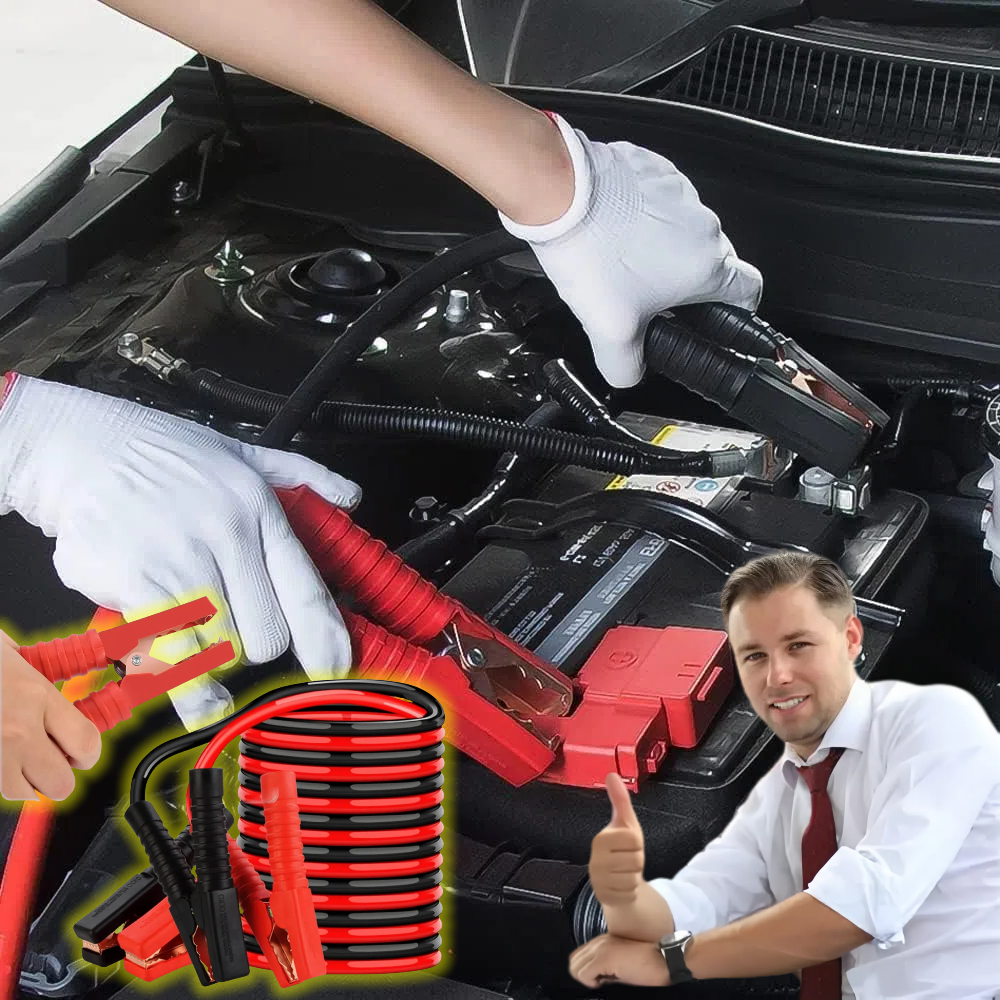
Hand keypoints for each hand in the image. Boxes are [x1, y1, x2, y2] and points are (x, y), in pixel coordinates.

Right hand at [0, 375, 361, 729]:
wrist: (81, 447)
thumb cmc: (164, 455)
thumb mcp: (242, 453)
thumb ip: (301, 476)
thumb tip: (350, 495)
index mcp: (259, 510)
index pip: (306, 590)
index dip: (324, 639)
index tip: (331, 668)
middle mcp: (228, 535)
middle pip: (266, 636)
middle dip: (254, 648)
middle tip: (232, 632)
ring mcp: (182, 561)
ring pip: (221, 650)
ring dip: (210, 655)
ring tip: (191, 629)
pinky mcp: (135, 582)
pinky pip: (172, 654)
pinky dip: (180, 681)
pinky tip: (182, 684)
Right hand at [1, 630, 101, 799]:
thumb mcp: (10, 654)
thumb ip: (39, 678)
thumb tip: (59, 690)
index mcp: (35, 696)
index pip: (86, 743)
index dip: (88, 750)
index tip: (82, 748)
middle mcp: (15, 730)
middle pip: (59, 782)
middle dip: (58, 773)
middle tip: (51, 756)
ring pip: (20, 793)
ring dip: (23, 780)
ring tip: (16, 756)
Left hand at [499, 113, 761, 387]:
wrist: (560, 193)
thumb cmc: (590, 251)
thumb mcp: (609, 331)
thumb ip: (626, 366)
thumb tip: (628, 374)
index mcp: (707, 267)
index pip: (749, 292)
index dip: (736, 311)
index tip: (718, 318)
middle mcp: (704, 225)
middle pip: (710, 263)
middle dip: (683, 283)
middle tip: (646, 297)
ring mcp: (682, 192)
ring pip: (684, 231)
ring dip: (661, 247)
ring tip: (618, 260)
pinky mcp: (657, 170)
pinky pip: (660, 200)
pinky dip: (641, 216)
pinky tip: (612, 230)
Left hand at [569, 933, 670, 988]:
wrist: (663, 961)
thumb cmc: (646, 966)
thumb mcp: (621, 965)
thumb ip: (605, 967)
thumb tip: (594, 978)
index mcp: (602, 942)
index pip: (578, 956)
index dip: (585, 971)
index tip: (599, 979)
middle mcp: (599, 942)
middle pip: (573, 961)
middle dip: (583, 975)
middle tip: (601, 981)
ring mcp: (600, 948)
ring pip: (575, 967)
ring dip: (586, 978)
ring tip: (604, 980)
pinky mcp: (604, 958)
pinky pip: (584, 974)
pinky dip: (590, 982)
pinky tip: (605, 981)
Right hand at [589, 772, 645, 912]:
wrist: (614, 883)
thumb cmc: (622, 849)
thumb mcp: (625, 824)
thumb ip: (620, 800)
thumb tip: (612, 774)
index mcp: (600, 839)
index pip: (634, 840)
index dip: (637, 844)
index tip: (627, 846)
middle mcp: (595, 860)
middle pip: (636, 860)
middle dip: (636, 862)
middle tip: (626, 860)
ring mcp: (598, 880)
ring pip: (634, 878)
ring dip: (634, 877)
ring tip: (624, 873)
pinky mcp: (604, 898)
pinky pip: (630, 894)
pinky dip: (630, 892)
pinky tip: (622, 886)